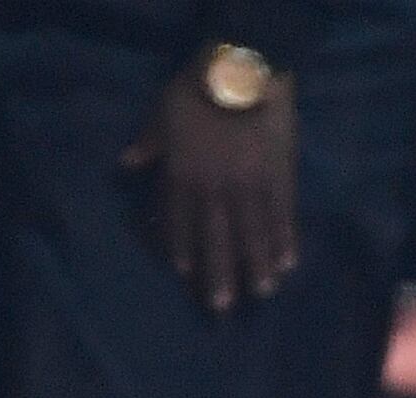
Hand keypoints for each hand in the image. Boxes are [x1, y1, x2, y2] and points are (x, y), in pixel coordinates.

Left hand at [126, 65, 300, 316]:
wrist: (243, 71)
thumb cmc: (196, 88)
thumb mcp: (162, 112)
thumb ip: (150, 144)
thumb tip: (126, 165)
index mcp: (184, 174)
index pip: (179, 219)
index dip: (182, 246)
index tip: (185, 274)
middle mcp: (215, 190)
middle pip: (217, 238)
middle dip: (219, 273)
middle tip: (221, 307)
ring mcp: (250, 188)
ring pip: (252, 234)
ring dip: (256, 266)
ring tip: (262, 292)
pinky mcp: (279, 180)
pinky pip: (282, 217)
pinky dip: (285, 240)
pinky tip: (289, 263)